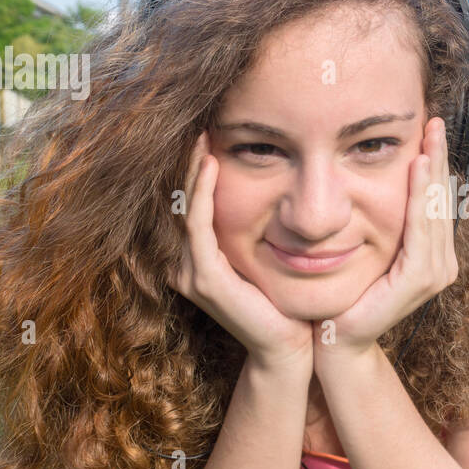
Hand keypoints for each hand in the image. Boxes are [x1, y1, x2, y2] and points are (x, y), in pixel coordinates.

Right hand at [168, 131, 312, 371]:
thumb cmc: (284, 301)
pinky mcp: (203, 278)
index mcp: (196, 260)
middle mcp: (183, 265)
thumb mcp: (266, 256)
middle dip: (186, 161)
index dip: (191, 168)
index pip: (187, 204)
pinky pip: (197, 225)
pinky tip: (210, 164)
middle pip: (178, 201)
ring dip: (190, 169)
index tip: (207, 131)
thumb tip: (271, 188)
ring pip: (183, 208)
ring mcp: (189, 273)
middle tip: (199, 120)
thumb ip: (257, 228)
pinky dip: (202, 192)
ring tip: (200, 134)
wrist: (289, 347)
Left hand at [315, 117, 458, 361]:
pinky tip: (418, 168)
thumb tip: (380, 184)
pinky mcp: (420, 279)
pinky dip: (421, 196)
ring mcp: (436, 273)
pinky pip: (421, 228)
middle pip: (441, 199)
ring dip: (433, 169)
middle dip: (439, 157)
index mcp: (433, 255)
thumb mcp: (369, 250)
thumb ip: (383, 224)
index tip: (432, 128)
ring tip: (431, 136)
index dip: (436, 164)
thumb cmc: (347, 293)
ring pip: (435, 208)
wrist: (337, 337)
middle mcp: (442, 264)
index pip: (436, 201)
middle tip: (436, 121)